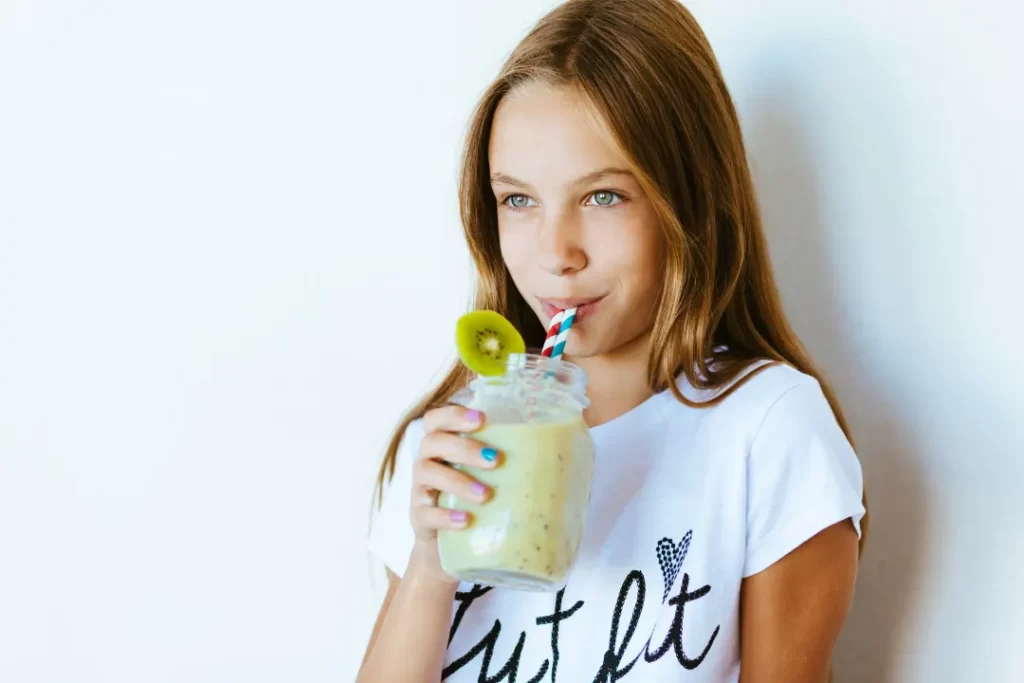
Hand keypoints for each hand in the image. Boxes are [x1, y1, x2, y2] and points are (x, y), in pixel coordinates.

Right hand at [406, 405, 499, 585]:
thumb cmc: (476, 501)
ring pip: (426, 473)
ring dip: (458, 481)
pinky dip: (445, 515)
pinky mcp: (419, 519)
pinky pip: (425, 513)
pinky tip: (465, 521)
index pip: (436, 419)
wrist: (450, 548)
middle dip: (464, 447)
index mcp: (443, 445)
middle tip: (495, 459)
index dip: (454, 414)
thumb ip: (512, 457)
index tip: (482, 418)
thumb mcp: (491, 477)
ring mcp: (420, 491)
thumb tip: (568, 441)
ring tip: (486, 495)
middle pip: (433, 441)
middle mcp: (427, 462)